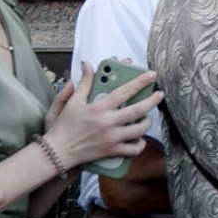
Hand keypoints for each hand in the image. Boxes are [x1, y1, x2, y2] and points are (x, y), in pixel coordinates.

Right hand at [43, 67, 161, 172]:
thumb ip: (83, 84)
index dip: (140, 82)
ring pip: (139, 129)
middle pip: (137, 110)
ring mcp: (111, 138)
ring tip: (148, 117)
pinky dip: (140, 144)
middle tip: (160, 94)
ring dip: (147, 122)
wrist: (57, 152)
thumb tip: (87, 65)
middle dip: (152, 101)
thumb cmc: (63, 127)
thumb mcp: (71, 102)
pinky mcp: (112, 151)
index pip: (124, 91)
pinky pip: (133, 149)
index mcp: (99, 108)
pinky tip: (140, 139)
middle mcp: (107, 122)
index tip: (152, 75)